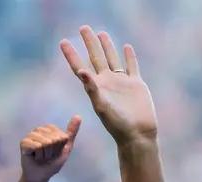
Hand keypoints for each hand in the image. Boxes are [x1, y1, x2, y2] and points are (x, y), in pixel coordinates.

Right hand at [20, 117, 80, 181]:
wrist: (40, 176)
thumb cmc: (52, 162)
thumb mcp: (66, 148)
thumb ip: (71, 133)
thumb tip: (78, 116)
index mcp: (50, 129)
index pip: (61, 136)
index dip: (59, 147)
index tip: (54, 152)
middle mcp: (40, 129)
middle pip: (53, 139)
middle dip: (52, 151)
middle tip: (47, 156)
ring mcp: (31, 135)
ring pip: (45, 143)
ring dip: (45, 154)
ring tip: (41, 157)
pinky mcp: (23, 142)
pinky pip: (36, 146)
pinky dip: (37, 155)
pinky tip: (34, 157)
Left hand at [61, 26, 157, 144]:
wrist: (138, 134)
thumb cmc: (118, 124)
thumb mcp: (101, 106)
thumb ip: (92, 88)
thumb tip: (81, 70)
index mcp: (95, 87)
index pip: (80, 67)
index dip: (71, 54)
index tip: (63, 41)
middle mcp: (107, 82)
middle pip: (96, 57)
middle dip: (89, 43)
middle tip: (83, 27)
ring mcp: (121, 83)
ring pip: (112, 59)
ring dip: (106, 46)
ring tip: (101, 33)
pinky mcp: (136, 84)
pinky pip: (131, 66)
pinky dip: (129, 56)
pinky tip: (126, 47)